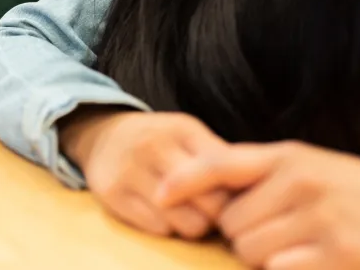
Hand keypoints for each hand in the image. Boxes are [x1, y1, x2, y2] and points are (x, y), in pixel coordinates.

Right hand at [60, 110, 229, 239]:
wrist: (100, 134)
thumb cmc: (157, 140)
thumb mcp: (188, 134)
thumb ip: (220, 156)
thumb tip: (259, 190)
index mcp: (181, 129)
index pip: (227, 175)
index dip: (237, 194)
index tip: (232, 198)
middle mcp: (153, 146)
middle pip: (212, 204)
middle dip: (217, 215)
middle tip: (210, 211)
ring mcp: (130, 169)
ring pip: (186, 223)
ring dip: (192, 225)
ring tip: (186, 212)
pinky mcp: (111, 194)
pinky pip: (158, 229)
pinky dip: (165, 227)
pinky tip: (161, 213)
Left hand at [159, 141, 359, 269]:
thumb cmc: (356, 193)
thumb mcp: (311, 167)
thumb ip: (263, 176)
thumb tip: (214, 198)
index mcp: (288, 157)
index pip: (219, 163)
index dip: (184, 180)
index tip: (159, 192)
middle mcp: (298, 182)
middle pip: (230, 222)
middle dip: (242, 235)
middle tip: (276, 233)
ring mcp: (318, 218)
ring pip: (250, 251)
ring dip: (262, 258)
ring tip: (297, 246)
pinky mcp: (337, 254)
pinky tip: (307, 263)